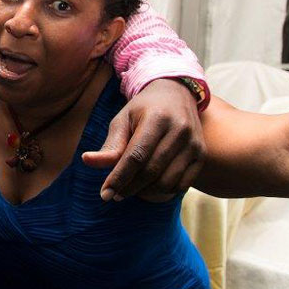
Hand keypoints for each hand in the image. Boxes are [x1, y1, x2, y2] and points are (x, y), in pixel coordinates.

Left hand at [82, 78, 205, 200]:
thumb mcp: (123, 120)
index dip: (119, 177)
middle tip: (115, 194)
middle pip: (151, 171)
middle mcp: (179, 131)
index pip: (136, 156)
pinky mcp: (201, 155)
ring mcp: (194, 143)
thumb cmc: (143, 109)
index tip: (105, 194)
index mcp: (157, 119)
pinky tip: (150, 188)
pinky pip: (182, 184)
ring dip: (145, 192)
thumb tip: (87, 161)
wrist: (177, 94)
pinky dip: (164, 191)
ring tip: (130, 190)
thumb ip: (110, 144)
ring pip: (167, 181)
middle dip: (129, 187)